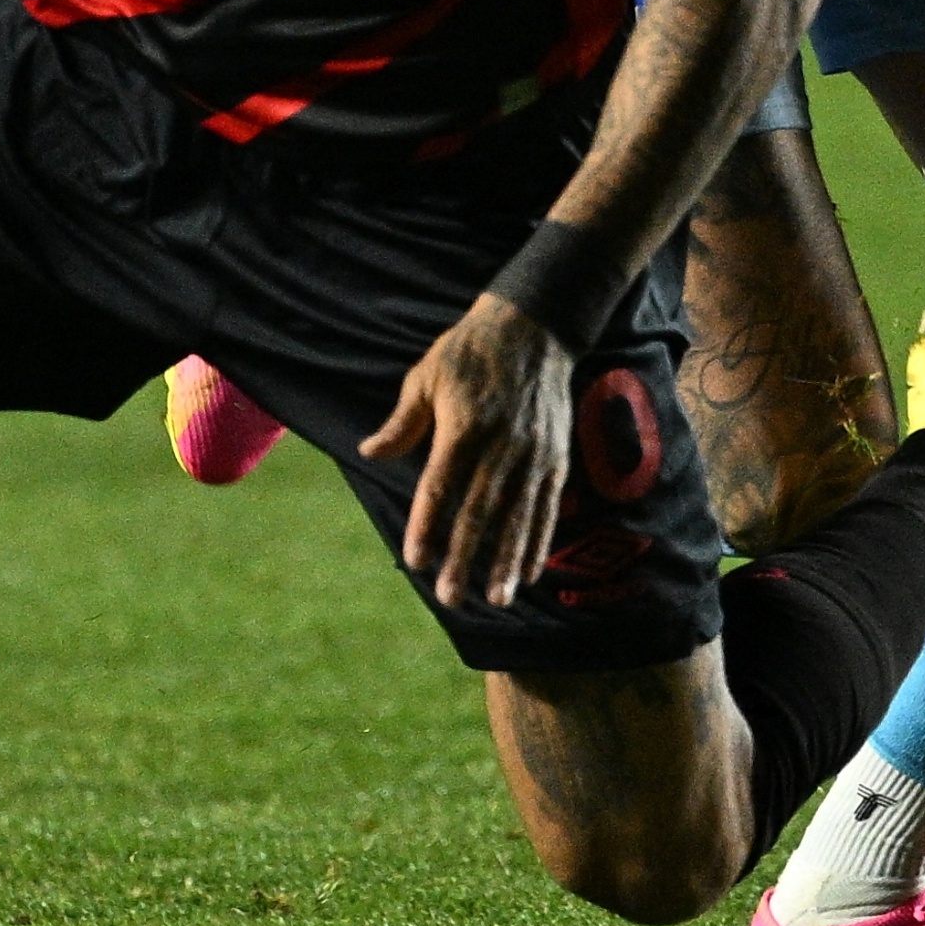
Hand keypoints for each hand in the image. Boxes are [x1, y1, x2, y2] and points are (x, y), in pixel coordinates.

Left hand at [360, 293, 576, 610]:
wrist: (534, 326)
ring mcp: (533, 453)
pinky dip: (538, 542)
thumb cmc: (470, 350)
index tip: (415, 561)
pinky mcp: (555, 456)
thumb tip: (369, 451)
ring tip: (497, 599)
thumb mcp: (427, 376)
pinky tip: (529, 573)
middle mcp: (502, 444)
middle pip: (481, 511)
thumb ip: (402, 421)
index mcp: (464, 426)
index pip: (441, 487)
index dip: (427, 526)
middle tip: (451, 597)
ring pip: (519, 517)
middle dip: (465, 558)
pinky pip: (546, 507)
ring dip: (506, 561)